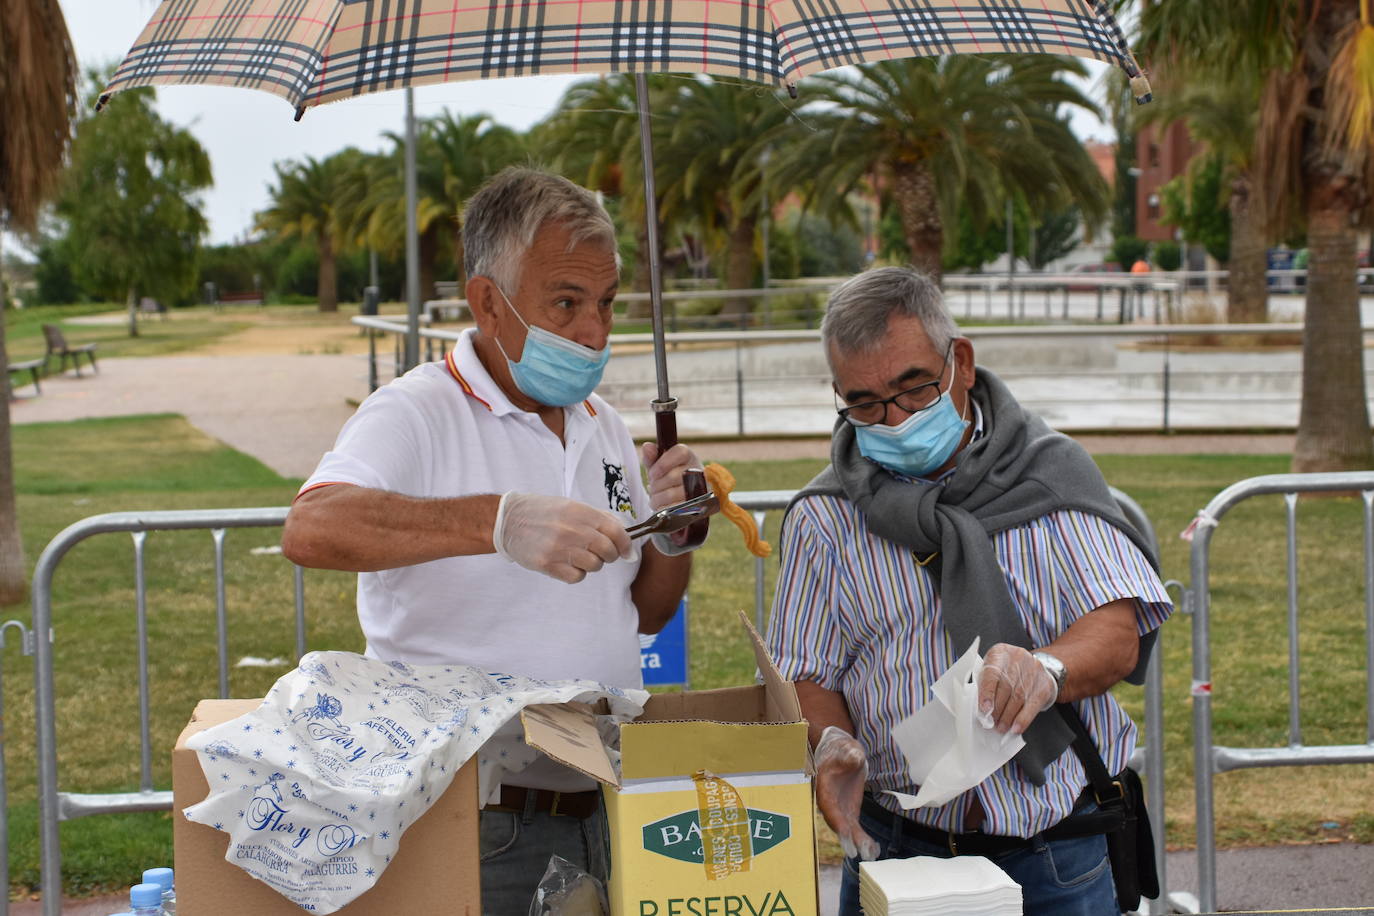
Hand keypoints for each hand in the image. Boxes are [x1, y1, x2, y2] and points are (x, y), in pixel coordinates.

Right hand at [492, 492, 632, 583]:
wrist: (508, 520)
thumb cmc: (543, 513)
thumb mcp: (571, 506)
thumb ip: (598, 520)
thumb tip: (626, 540)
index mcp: (580, 512)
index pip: (615, 531)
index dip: (625, 544)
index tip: (626, 551)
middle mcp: (572, 530)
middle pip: (608, 551)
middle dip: (608, 555)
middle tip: (598, 553)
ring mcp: (559, 548)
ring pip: (594, 566)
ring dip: (591, 564)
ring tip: (577, 556)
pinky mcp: (548, 564)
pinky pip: (577, 577)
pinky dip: (576, 573)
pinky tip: (566, 564)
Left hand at [640, 442, 702, 510]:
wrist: (681, 498)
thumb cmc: (668, 477)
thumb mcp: (658, 466)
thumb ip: (651, 457)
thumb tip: (647, 447)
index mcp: (687, 456)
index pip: (679, 452)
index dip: (663, 464)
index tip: (652, 474)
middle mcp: (697, 470)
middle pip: (672, 476)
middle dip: (656, 485)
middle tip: (653, 488)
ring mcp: (699, 489)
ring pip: (671, 494)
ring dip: (657, 499)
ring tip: (656, 498)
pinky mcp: (696, 506)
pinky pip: (674, 509)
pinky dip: (663, 509)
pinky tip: (662, 507)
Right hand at [814, 726, 879, 861]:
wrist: (842, 753)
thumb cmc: (843, 750)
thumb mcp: (847, 749)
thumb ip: (850, 754)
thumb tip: (855, 758)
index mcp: (824, 786)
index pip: (828, 806)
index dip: (836, 819)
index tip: (845, 831)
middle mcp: (829, 802)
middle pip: (836, 821)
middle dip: (845, 837)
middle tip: (855, 851)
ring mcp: (839, 809)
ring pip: (846, 828)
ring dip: (856, 841)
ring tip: (869, 853)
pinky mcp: (849, 812)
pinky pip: (854, 828)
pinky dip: (862, 838)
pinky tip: (873, 849)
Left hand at [978, 644, 1057, 734]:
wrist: (1035, 667)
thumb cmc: (1008, 671)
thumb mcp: (993, 669)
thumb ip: (985, 684)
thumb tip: (981, 708)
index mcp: (1000, 653)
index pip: (992, 673)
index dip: (987, 693)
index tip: (984, 709)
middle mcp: (1018, 658)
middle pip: (1006, 687)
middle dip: (997, 709)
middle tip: (991, 723)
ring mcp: (1034, 671)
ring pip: (1018, 698)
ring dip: (1008, 716)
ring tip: (1001, 727)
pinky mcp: (1044, 685)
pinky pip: (1033, 705)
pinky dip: (1023, 719)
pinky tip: (1016, 727)